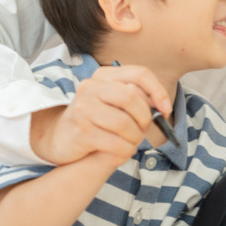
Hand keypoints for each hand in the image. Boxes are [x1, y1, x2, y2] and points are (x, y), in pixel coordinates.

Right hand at [31, 64, 171, 165]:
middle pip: (132, 97)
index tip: (165, 109)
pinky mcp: (81, 132)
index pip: (139, 74)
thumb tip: (161, 105)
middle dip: (145, 118)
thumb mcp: (113, 102)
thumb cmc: (96, 120)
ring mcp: (83, 109)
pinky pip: (116, 144)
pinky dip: (125, 150)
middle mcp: (90, 87)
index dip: (158, 91)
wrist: (61, 137)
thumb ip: (134, 98)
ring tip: (131, 142)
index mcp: (103, 76)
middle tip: (143, 130)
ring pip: (125, 124)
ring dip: (135, 138)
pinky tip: (122, 150)